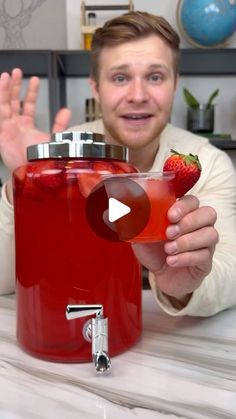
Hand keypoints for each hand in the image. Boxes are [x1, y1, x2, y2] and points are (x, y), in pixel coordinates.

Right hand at [0, 68, 70, 202]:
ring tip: (8, 74)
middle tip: (18, 72)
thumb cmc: (41, 160)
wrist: (34, 173)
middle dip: (15, 86)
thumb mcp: (53, 139)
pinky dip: (0, 99)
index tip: (35, 80)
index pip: (27, 105)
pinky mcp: (2, 133)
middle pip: (13, 101)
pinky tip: (1, 87)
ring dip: (6, 89)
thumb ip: (59, 124)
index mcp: (27, 126)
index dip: (30, 93)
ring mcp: (7, 128)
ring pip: (5, 104)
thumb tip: (66, 110)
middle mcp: (16, 125)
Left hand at [132, 195, 217, 303]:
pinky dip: (186, 257)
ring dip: (187, 241)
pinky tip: (172, 260)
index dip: (184, 206)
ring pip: (210, 234)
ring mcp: (205, 243)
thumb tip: (110, 213)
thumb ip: (130, 224)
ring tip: (169, 249)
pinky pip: (204, 255)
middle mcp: (199, 226)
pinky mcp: (206, 262)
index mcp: (184, 214)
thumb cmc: (155, 252)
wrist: (162, 278)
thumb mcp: (140, 236)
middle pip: (208, 214)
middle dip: (188, 222)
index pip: (193, 201)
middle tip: (169, 233)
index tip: (170, 215)